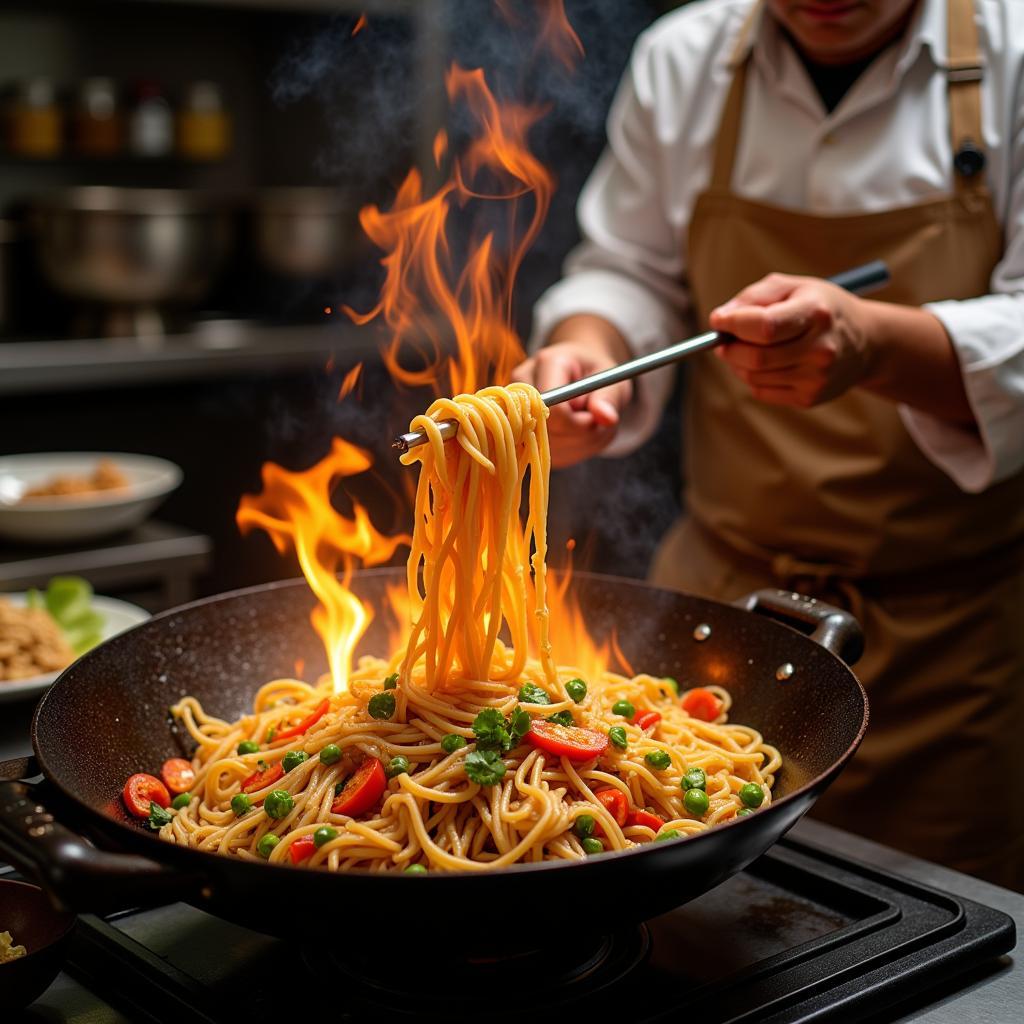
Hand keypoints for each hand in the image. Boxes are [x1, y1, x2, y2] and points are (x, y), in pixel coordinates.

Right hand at [511, 319, 632, 467]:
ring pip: (547, 448)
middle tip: (595, 422)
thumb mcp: (609, 378)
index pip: (554, 407)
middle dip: (578, 435)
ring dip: (577, 445)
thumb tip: (607, 418)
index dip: (579, 422)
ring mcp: (516, 410)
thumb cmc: (594, 372)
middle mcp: (524, 386)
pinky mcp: (519, 431)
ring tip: (588, 425)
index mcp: (547, 363)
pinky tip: (578, 436)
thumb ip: (609, 397)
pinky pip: (546, 456)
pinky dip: (570, 452)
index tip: (595, 419)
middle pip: (547, 431)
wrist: (579, 372)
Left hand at [709, 273, 874, 407]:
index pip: (764, 326)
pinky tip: (765, 364)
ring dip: (738, 363)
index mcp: (817, 313)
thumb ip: (754, 297)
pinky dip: (752, 378)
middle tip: (723, 340)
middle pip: (755, 357)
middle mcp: (821, 348)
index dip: (733, 325)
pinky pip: (762, 392)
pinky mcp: (811, 398)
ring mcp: (817, 378)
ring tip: (745, 349)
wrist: (867, 342)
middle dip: (729, 348)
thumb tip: (720, 319)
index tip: (718, 320)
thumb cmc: (820, 308)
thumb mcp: (793, 287)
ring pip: (753, 376)